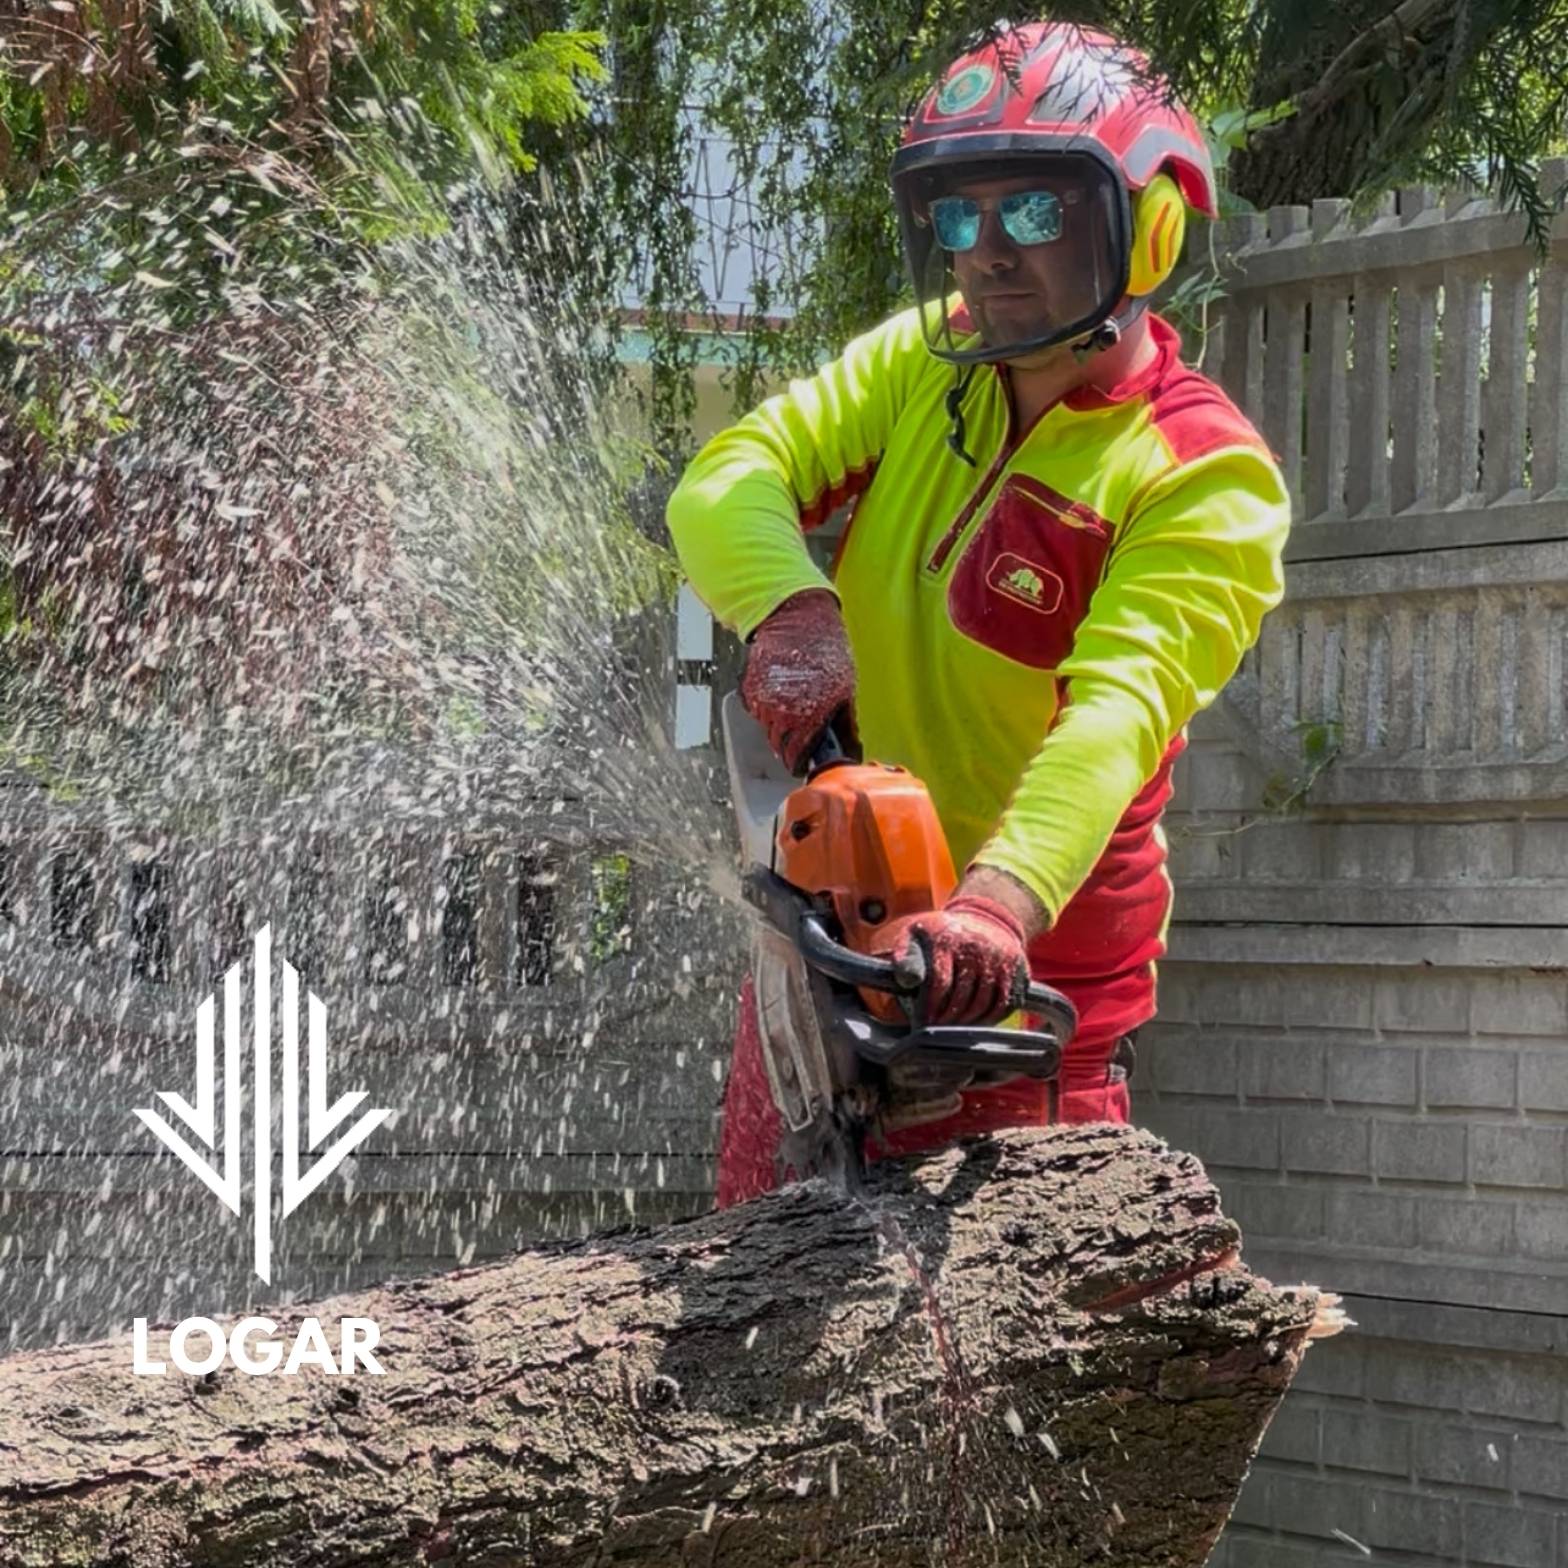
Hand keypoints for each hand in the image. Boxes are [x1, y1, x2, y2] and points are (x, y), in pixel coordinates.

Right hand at [740, 589, 855, 771]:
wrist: (797, 619)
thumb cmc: (825, 650)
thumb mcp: (845, 691)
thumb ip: (846, 727)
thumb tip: (851, 752)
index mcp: (807, 720)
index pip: (795, 758)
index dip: (800, 762)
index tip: (802, 762)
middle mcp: (781, 715)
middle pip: (778, 746)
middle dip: (789, 744)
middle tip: (800, 733)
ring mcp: (762, 702)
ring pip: (767, 728)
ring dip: (778, 724)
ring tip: (793, 706)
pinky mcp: (749, 688)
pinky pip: (756, 709)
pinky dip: (766, 706)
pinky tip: (781, 691)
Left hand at [896, 893, 1029, 1026]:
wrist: (986, 919)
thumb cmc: (943, 934)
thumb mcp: (916, 935)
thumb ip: (905, 957)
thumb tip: (906, 981)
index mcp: (947, 937)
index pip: (939, 982)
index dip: (929, 1007)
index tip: (920, 1023)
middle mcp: (977, 946)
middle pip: (961, 998)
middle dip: (945, 1020)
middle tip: (935, 1032)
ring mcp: (1001, 958)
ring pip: (982, 1005)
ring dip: (965, 1024)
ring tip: (951, 1030)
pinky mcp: (1018, 971)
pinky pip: (1003, 1006)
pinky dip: (987, 1020)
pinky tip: (973, 1022)